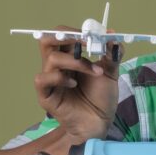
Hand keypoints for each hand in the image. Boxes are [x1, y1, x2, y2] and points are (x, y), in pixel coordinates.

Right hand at [34, 26, 121, 142]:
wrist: (99, 123)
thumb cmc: (100, 98)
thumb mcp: (110, 73)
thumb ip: (111, 54)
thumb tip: (113, 35)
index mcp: (70, 57)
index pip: (62, 35)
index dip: (76, 31)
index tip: (95, 34)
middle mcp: (57, 66)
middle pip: (47, 40)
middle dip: (67, 36)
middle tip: (86, 42)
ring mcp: (50, 80)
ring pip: (52, 58)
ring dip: (77, 62)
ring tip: (95, 72)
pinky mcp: (46, 96)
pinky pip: (42, 79)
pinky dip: (59, 78)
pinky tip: (74, 84)